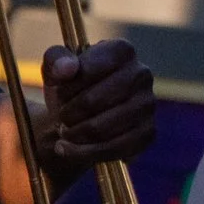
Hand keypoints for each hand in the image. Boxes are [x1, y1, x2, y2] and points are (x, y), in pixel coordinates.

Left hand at [37, 38, 154, 167]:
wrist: (82, 117)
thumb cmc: (70, 87)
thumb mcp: (55, 69)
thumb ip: (56, 59)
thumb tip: (67, 68)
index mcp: (121, 50)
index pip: (86, 70)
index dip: (66, 87)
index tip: (60, 93)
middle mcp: (141, 74)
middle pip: (93, 101)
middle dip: (68, 113)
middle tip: (61, 116)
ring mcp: (148, 105)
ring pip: (101, 128)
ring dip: (73, 134)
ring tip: (64, 131)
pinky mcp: (147, 134)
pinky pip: (112, 149)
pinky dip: (84, 153)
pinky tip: (67, 149)